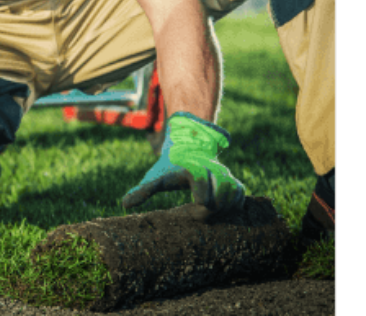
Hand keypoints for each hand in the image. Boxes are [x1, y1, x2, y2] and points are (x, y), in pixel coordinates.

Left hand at [122, 113, 246, 218]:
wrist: (187, 149)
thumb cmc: (168, 168)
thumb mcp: (154, 177)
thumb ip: (142, 190)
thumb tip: (124, 204)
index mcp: (192, 167)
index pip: (200, 179)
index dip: (200, 196)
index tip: (193, 208)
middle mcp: (211, 168)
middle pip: (220, 189)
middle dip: (212, 206)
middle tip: (199, 216)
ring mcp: (223, 174)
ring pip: (234, 191)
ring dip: (225, 207)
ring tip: (212, 216)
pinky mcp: (232, 181)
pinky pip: (241, 193)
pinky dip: (235, 205)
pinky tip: (223, 214)